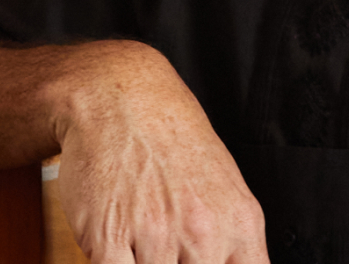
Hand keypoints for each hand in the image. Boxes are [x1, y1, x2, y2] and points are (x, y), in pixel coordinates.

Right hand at [50, 42, 269, 263]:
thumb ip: (231, 241)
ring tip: (140, 245)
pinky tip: (115, 250)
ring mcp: (156, 236)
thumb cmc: (169, 141)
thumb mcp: (225, 188)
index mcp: (240, 223)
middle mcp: (203, 233)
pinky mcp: (108, 238)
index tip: (207, 263)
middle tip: (169, 252)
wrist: (120, 101)